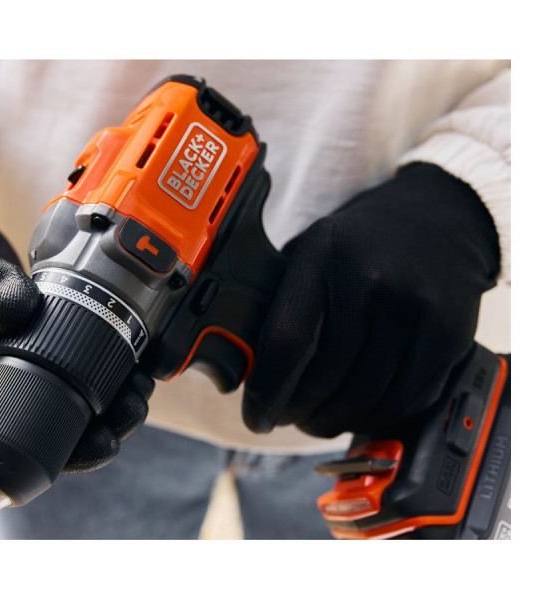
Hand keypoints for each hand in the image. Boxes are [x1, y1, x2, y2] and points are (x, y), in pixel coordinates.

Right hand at [0, 157, 152, 472]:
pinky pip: (63, 367)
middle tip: (131, 408)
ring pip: (57, 404)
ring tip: (140, 384)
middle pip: (36, 434)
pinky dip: (97, 367)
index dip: (52, 451)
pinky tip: (131, 358)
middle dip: (90, 430)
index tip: (99, 439)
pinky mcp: (20, 345)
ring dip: (102, 402)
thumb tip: (26, 307)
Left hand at [242, 162, 500, 437]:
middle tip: (284, 417)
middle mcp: (373, 284)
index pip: (286, 341)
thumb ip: (280, 300)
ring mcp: (416, 313)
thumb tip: (248, 366)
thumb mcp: (310, 250)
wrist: (439, 219)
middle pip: (323, 378)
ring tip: (316, 420)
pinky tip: (354, 415)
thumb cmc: (360, 244)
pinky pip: (404, 402)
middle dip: (296, 411)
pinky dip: (372, 419)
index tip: (255, 415)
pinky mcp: (449, 339)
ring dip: (331, 422)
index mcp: (324, 257)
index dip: (266, 391)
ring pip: (363, 399)